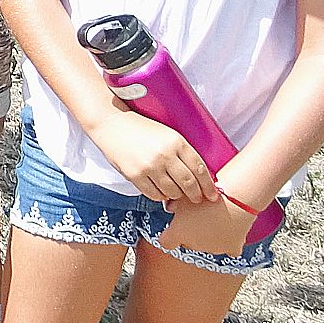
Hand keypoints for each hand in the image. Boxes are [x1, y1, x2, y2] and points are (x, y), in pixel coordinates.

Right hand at [93, 114, 218, 206]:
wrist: (110, 123)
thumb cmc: (139, 127)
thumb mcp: (166, 133)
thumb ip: (181, 152)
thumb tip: (198, 175)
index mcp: (176, 141)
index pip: (200, 169)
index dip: (209, 185)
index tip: (213, 194)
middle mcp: (165, 154)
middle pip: (189, 183)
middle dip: (196, 195)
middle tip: (197, 199)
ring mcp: (149, 166)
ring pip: (173, 192)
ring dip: (177, 195)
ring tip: (176, 193)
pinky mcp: (135, 175)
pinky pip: (154, 194)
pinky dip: (160, 196)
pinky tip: (160, 190)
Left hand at [160, 193, 257, 256]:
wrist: (235, 199)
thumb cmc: (205, 196)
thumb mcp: (182, 196)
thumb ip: (172, 204)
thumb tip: (170, 207)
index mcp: (178, 234)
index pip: (166, 242)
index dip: (168, 235)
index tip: (172, 229)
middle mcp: (194, 245)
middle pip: (188, 242)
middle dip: (190, 232)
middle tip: (197, 216)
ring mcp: (214, 248)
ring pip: (207, 245)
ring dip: (208, 236)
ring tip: (214, 217)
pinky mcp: (232, 248)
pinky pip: (228, 248)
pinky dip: (228, 241)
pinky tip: (228, 229)